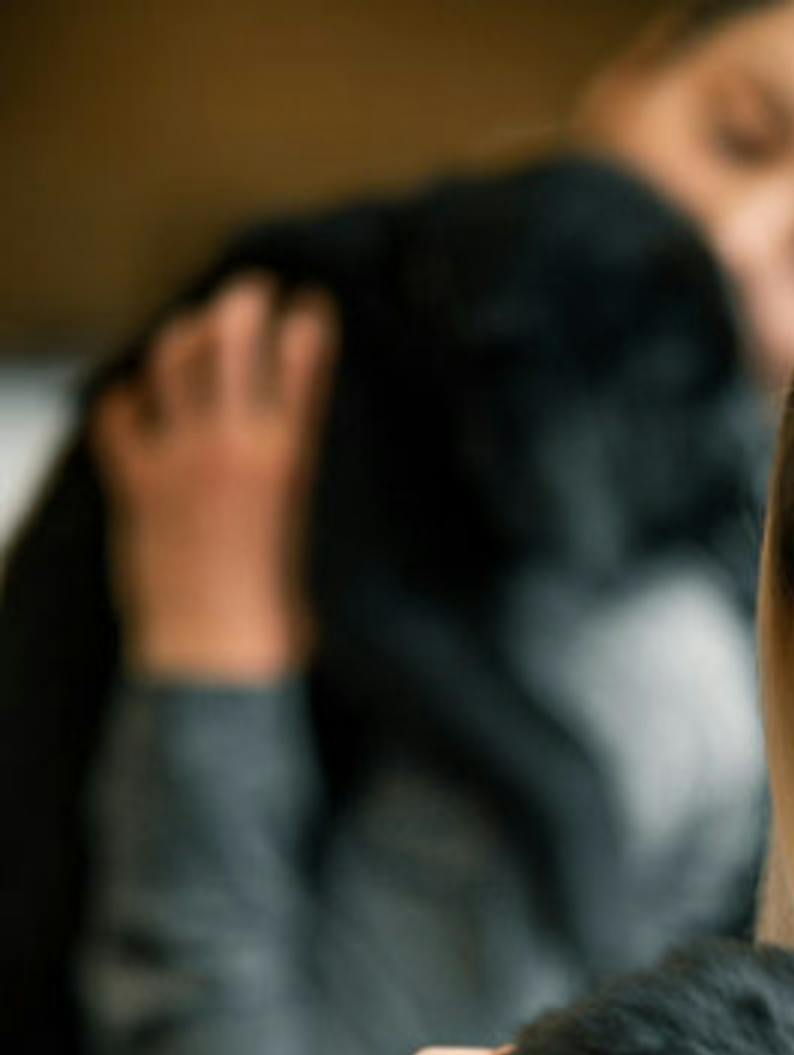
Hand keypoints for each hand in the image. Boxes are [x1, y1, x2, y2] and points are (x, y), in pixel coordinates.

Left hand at [91, 272, 337, 680]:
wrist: (220, 658)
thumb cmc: (276, 619)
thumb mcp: (307, 539)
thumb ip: (290, 484)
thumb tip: (285, 455)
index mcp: (288, 460)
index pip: (302, 363)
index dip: (308, 324)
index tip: (311, 307)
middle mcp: (231, 445)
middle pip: (231, 336)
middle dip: (243, 302)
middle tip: (252, 294)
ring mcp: (179, 458)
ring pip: (174, 358)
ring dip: (187, 335)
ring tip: (196, 332)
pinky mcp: (137, 482)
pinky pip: (118, 415)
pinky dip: (125, 399)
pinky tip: (135, 400)